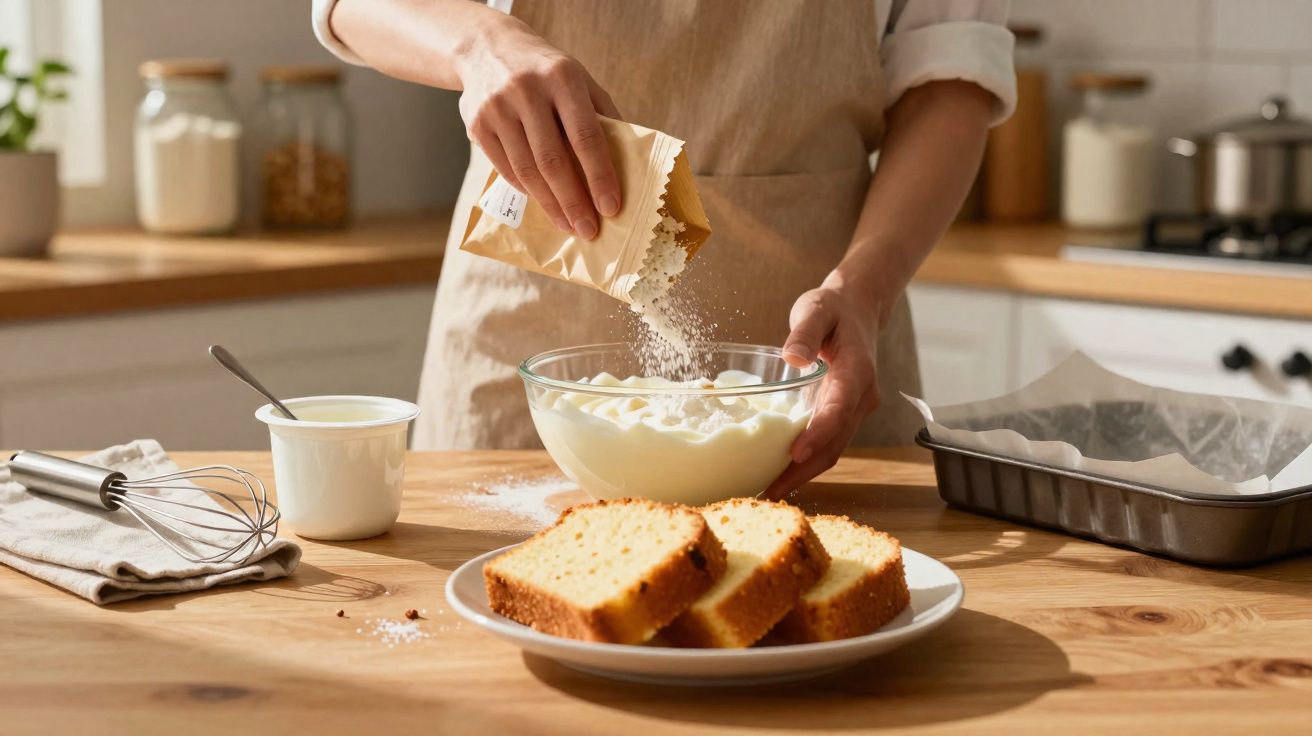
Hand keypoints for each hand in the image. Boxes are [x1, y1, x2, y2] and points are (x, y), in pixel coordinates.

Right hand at [457, 21, 620, 238]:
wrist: (486, 47)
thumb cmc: (546, 70)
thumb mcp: (579, 78)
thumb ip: (602, 114)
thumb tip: (627, 163)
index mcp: (563, 78)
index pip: (586, 136)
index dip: (599, 175)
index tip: (611, 207)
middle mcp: (527, 91)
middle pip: (553, 160)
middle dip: (574, 201)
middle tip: (589, 231)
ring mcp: (498, 108)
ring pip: (527, 170)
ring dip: (550, 204)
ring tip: (568, 225)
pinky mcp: (477, 124)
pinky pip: (505, 168)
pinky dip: (526, 190)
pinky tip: (543, 202)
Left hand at [763, 282, 880, 499]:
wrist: (858, 309)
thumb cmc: (834, 308)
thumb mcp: (817, 308)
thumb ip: (805, 331)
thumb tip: (793, 357)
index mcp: (857, 373)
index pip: (839, 410)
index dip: (818, 434)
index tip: (795, 454)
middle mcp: (860, 398)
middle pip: (836, 443)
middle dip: (804, 471)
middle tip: (770, 490)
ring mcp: (853, 410)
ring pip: (832, 450)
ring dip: (803, 473)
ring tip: (768, 491)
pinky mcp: (842, 414)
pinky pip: (826, 444)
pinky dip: (805, 462)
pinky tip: (778, 472)